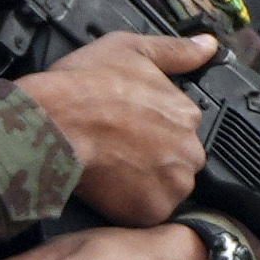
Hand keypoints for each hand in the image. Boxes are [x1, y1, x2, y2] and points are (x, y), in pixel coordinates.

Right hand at [11, 31, 219, 224]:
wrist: (51, 124)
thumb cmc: (82, 87)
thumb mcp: (129, 49)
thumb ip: (175, 51)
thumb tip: (208, 45)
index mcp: (186, 112)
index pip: (180, 127)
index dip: (151, 128)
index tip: (128, 128)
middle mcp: (189, 149)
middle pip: (176, 160)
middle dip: (152, 159)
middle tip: (116, 152)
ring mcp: (172, 182)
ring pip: (164, 188)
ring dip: (142, 184)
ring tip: (109, 170)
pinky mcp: (151, 210)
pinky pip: (144, 214)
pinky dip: (127, 206)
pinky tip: (106, 189)